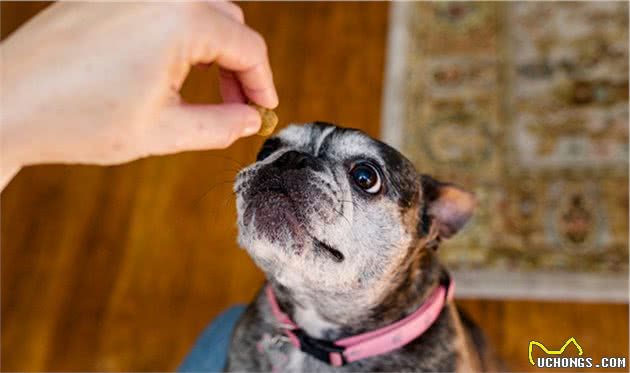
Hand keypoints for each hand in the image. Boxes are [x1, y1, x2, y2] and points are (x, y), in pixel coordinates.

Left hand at [0, 2, 276, 187]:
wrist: (6, 104)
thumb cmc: (76, 118)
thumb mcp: (163, 132)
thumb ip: (220, 126)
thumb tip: (249, 120)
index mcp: (180, 19)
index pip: (248, 46)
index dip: (263, 83)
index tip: (263, 109)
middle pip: (229, 21)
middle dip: (239, 65)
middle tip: (234, 105)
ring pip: (199, 9)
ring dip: (213, 47)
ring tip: (205, 89)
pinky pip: (164, 6)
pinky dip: (181, 33)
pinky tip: (170, 68)